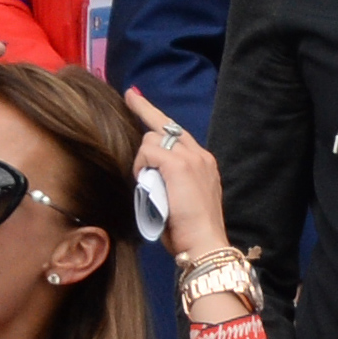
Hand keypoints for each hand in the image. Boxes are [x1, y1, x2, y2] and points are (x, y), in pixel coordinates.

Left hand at [125, 87, 227, 258]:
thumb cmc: (188, 230)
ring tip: (148, 186)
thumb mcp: (179, 199)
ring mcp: (191, 157)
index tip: (134, 96)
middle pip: (162, 127)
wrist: (205, 242)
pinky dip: (141, 167)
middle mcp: (199, 154)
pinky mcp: (179, 165)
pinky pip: (148, 152)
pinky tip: (146, 184)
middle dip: (143, 123)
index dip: (151, 112)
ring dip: (141, 161)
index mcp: (202, 162)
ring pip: (151, 139)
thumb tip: (147, 176)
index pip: (175, 131)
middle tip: (133, 117)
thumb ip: (167, 181)